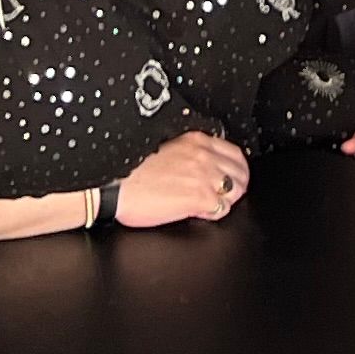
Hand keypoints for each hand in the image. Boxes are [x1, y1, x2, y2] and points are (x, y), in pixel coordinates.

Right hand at [118, 129, 251, 227]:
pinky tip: (202, 213)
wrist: (114, 185)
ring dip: (228, 199)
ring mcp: (204, 177)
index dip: (237, 168)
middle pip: (241, 172)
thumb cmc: (129, 170)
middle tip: (228, 194)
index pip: (234, 152)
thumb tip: (199, 166)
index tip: (234, 175)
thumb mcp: (166, 147)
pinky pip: (222, 209)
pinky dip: (215, 213)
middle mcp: (203, 156)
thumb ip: (188, 153)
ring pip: (236, 191)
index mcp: (195, 140)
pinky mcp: (199, 198)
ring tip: (214, 205)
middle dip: (238, 184)